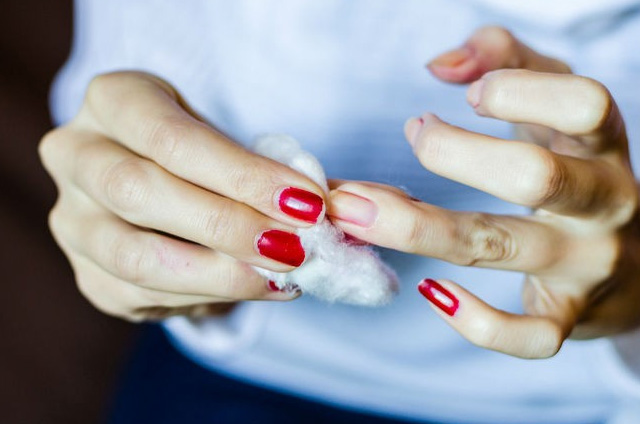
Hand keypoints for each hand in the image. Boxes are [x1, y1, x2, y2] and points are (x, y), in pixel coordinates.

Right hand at [39, 72, 324, 320]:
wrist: (163, 179)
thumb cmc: (205, 154)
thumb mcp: (232, 142)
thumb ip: (273, 172)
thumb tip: (333, 209)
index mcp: (113, 101)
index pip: (171, 137)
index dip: (242, 175)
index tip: (306, 203)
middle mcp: (75, 155)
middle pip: (140, 192)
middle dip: (229, 226)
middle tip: (295, 247)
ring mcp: (71, 219)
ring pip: (136, 256)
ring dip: (220, 273)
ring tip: (283, 276)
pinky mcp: (89, 274)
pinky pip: (142, 295)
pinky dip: (206, 297)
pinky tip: (255, 288)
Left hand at [328, 27, 639, 357]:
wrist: (634, 266)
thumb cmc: (575, 170)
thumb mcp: (556, 106)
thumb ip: (508, 61)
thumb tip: (442, 65)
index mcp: (603, 145)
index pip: (583, 104)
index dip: (518, 90)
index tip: (469, 94)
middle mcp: (605, 204)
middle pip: (533, 176)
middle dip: (452, 154)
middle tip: (412, 133)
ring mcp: (587, 265)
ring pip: (501, 247)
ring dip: (416, 227)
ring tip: (355, 209)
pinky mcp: (568, 316)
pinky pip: (529, 336)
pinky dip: (477, 323)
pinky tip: (430, 292)